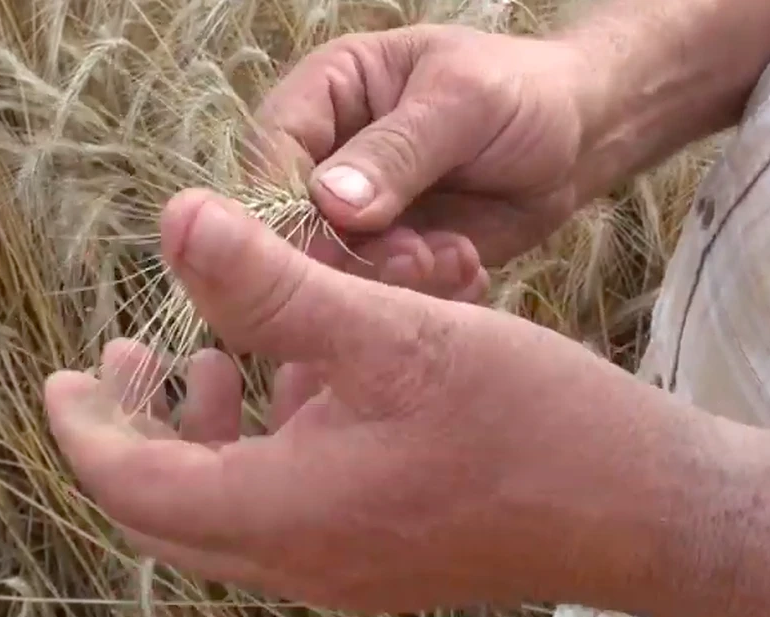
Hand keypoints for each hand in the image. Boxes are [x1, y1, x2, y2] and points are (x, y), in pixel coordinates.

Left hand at [43, 189, 701, 613]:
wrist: (639, 505)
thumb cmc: (526, 422)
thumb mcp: (389, 335)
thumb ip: (273, 287)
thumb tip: (178, 224)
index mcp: (284, 515)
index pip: (132, 483)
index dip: (84, 426)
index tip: (61, 376)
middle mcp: (300, 559)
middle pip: (169, 508)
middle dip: (135, 432)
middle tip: (128, 361)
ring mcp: (340, 566)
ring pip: (228, 509)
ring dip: (203, 439)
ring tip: (211, 363)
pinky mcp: (379, 554)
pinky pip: (289, 506)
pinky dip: (269, 447)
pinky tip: (304, 383)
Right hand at [247, 24, 591, 267]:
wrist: (578, 142)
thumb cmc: (521, 94)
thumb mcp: (464, 103)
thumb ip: (397, 151)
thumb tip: (329, 202)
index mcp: (326, 91)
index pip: (272, 150)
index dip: (283, 203)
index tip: (322, 245)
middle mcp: (326, 155)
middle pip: (289, 220)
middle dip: (343, 252)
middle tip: (410, 256)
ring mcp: (353, 213)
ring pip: (330, 265)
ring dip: (386, 276)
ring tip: (448, 259)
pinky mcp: (384, 255)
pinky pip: (375, 289)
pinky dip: (416, 290)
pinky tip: (463, 268)